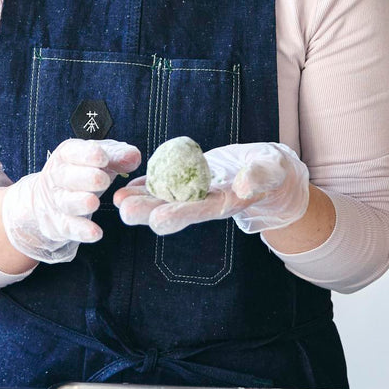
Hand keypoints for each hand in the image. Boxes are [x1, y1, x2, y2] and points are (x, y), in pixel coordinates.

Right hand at [2, 138, 140, 262]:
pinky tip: (96, 233)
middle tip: (103, 180)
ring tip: (94, 203)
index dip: (86, 154)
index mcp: (66, 156)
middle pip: (66, 176)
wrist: (48, 200)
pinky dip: (81, 231)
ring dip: (79, 202)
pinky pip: (69, 227)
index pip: (72, 152)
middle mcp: (57, 177)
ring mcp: (56, 202)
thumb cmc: (82, 172)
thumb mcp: (99, 160)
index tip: (103, 157)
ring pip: (66, 202)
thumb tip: (134, 156)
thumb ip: (117, 157)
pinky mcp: (59, 224)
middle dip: (85, 177)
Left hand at [115, 142, 309, 236]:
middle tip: (123, 209)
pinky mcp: (188, 182)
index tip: (158, 219)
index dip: (178, 215)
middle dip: (147, 212)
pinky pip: (163, 185)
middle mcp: (204, 204)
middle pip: (172, 211)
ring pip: (162, 200)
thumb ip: (258, 176)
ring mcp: (194, 194)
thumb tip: (244, 186)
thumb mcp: (271, 170)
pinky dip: (145, 185)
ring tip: (117, 198)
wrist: (267, 171)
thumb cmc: (272, 171)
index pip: (198, 212)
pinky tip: (126, 184)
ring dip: (139, 200)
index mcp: (225, 204)